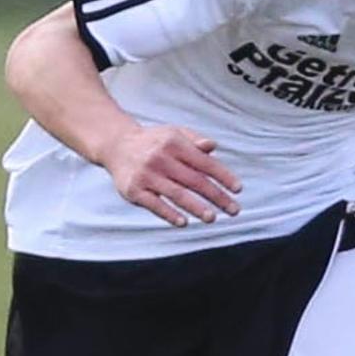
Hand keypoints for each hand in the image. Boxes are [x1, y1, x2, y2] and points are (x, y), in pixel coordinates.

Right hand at [102, 124, 240, 227]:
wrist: (116, 145)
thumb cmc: (153, 142)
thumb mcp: (174, 134)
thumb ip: (195, 140)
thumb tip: (213, 146)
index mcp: (174, 143)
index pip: (204, 162)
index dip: (223, 176)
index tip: (238, 189)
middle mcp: (161, 158)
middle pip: (194, 180)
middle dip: (216, 196)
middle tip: (234, 210)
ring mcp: (146, 175)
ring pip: (176, 194)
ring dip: (196, 207)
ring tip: (212, 218)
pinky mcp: (133, 190)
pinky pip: (154, 204)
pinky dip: (169, 214)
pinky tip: (183, 222)